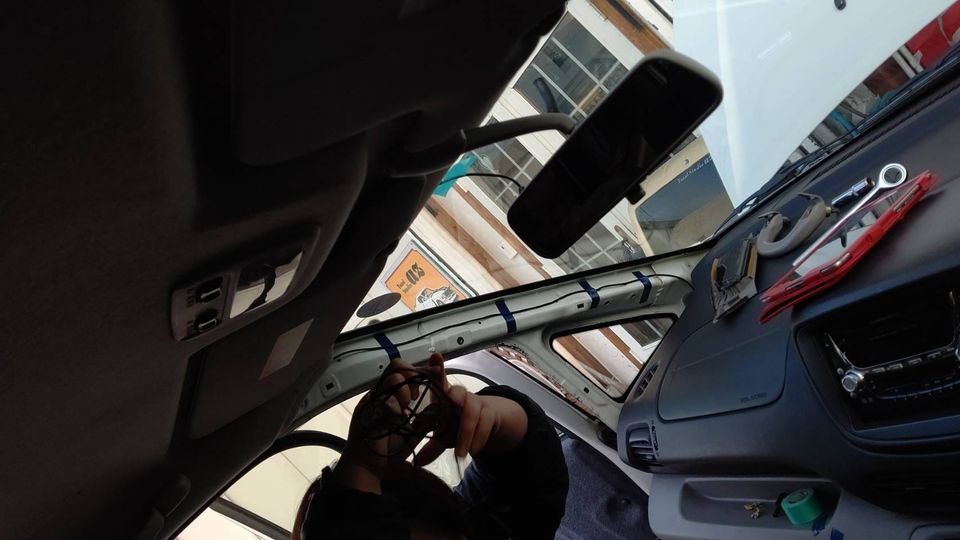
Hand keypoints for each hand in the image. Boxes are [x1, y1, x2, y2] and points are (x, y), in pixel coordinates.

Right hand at [333, 356, 447, 491]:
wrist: (371, 465)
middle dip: (414, 374)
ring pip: (393, 377)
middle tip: (417, 395)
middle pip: (398, 365)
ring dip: (406, 390)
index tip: (437, 370)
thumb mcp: (416, 431)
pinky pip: (384, 396)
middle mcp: (383, 392)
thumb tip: (441, 405)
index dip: (423, 368)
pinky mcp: (366, 407)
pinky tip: (397, 415)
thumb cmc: (391, 448)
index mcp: (394, 394)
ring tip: (406, 406)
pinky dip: (395, 404)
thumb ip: (427, 418)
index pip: (407, 370)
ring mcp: (374, 398)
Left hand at [413, 354, 527, 466]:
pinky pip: (485, 424)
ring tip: (460, 454)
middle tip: (451, 399)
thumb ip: (431, 447)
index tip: (435, 356)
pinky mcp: (490, 413)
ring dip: (466, 434)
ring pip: (471, 413)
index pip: (439, 381)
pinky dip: (478, 439)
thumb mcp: (445, 436)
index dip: (437, 369)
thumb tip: (416, 463)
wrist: (488, 425)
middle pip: (457, 392)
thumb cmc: (458, 424)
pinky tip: (473, 451)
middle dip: (455, 395)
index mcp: (444, 396)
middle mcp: (459, 396)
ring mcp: (476, 402)